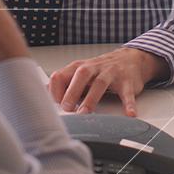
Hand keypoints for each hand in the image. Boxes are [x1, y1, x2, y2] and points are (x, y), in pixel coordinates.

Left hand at [48, 47, 167, 116]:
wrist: (131, 59)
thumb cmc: (102, 69)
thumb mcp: (81, 72)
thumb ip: (64, 81)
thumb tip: (43, 91)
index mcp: (80, 67)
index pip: (62, 74)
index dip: (56, 89)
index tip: (54, 104)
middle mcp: (95, 68)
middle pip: (81, 75)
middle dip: (72, 91)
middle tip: (67, 108)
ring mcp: (111, 74)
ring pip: (100, 84)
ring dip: (92, 99)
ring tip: (86, 112)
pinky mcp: (127, 82)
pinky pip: (127, 93)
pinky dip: (129, 104)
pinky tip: (129, 114)